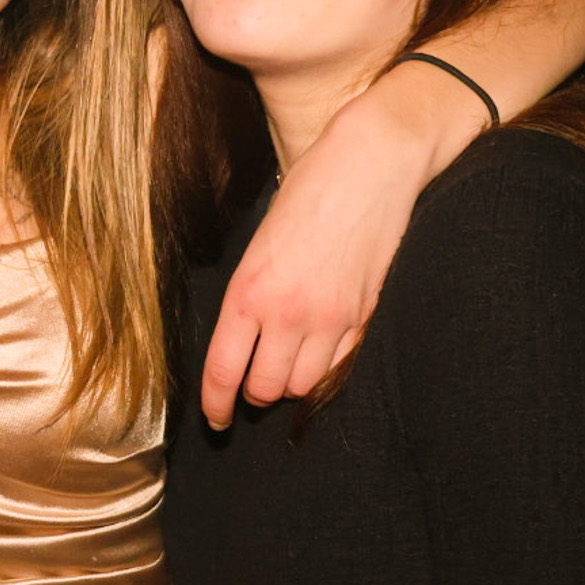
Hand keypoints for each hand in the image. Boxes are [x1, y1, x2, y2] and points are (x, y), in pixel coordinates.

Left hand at [201, 89, 433, 427]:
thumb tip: (242, 339)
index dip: (215, 405)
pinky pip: (337, 368)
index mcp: (250, 292)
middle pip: (264, 389)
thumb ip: (250, 295)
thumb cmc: (307, 192)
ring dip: (287, 384)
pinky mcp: (364, 317)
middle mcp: (289, 314)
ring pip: (301, 387)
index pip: (225, 371)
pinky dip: (321, 372)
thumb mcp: (259, 242)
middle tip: (248, 380)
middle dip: (252, 392)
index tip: (215, 419)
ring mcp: (331, 319)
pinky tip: (314, 356)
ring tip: (281, 365)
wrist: (369, 166)